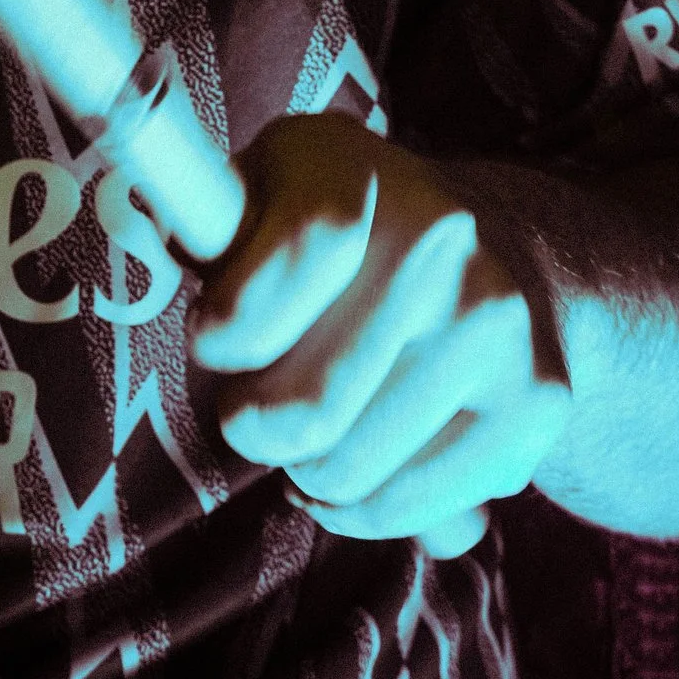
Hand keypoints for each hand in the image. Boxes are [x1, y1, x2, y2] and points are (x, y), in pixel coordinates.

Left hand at [191, 118, 572, 558]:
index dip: (230, 328)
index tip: (215, 344)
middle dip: (253, 427)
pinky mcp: (535, 400)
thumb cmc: (338, 240)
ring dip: (303, 474)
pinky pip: (406, 503)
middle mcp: (441, 232)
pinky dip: (356, 511)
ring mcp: (496, 321)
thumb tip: (144, 230)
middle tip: (251, 414)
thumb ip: (204, 222)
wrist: (499, 252)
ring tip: (305, 440)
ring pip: (347, 465)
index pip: (300, 256)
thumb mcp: (263, 194)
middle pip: (308, 404)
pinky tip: (350, 476)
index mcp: (352, 167)